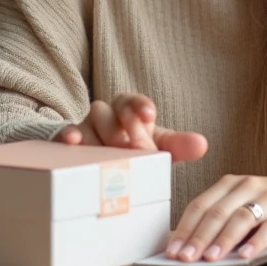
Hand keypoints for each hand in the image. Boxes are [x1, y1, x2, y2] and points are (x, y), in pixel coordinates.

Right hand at [52, 93, 207, 163]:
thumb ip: (179, 146)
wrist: (100, 164)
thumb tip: (202, 145)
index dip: (140, 106)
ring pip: (89, 124)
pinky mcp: (67, 142)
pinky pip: (64, 135)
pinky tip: (73, 142)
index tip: (150, 116)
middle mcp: (104, 115)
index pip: (132, 101)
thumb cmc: (133, 151)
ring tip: (113, 152)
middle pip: (111, 114)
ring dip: (102, 137)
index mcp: (127, 110)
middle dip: (125, 131)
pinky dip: (68, 136)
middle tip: (138, 150)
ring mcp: (84, 128)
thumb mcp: (157, 148)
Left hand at [165, 172, 266, 262]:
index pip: (201, 205)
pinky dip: (257, 242)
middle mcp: (248, 187)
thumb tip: (189, 244)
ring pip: (241, 219)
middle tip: (185, 258)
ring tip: (210, 258)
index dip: (185, 228)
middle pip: (218, 213)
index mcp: (231, 183)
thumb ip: (220, 215)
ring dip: (223, 240)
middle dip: (198, 238)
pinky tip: (246, 255)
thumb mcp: (242, 200)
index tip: (173, 249)